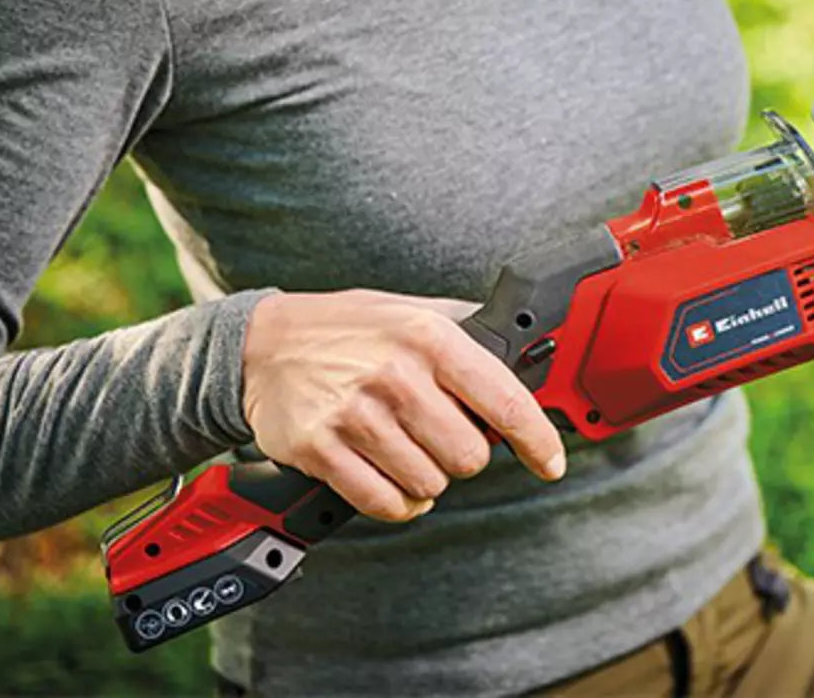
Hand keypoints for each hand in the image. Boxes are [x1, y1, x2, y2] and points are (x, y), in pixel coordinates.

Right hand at [241, 289, 565, 521]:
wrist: (261, 344)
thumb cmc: (347, 330)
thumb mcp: (412, 311)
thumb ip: (469, 332)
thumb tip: (529, 353)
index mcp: (428, 338)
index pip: (505, 401)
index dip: (537, 441)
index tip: (551, 462)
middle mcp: (395, 375)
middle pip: (469, 456)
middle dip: (464, 455)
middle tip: (441, 437)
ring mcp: (356, 415)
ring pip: (429, 485)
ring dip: (427, 479)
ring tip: (407, 450)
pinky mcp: (321, 450)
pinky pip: (384, 503)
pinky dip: (397, 502)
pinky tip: (389, 477)